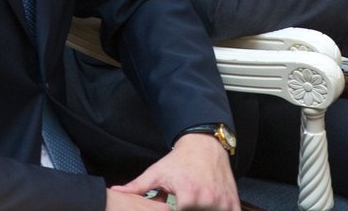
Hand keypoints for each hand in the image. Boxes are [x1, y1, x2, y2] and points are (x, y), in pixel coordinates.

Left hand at [110, 133, 237, 210]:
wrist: (205, 144)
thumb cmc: (179, 160)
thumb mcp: (157, 172)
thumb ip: (137, 187)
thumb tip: (115, 192)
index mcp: (187, 197)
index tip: (173, 205)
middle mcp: (207, 200)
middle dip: (186, 210)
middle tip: (182, 201)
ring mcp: (222, 202)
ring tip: (196, 203)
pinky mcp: (232, 201)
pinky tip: (209, 206)